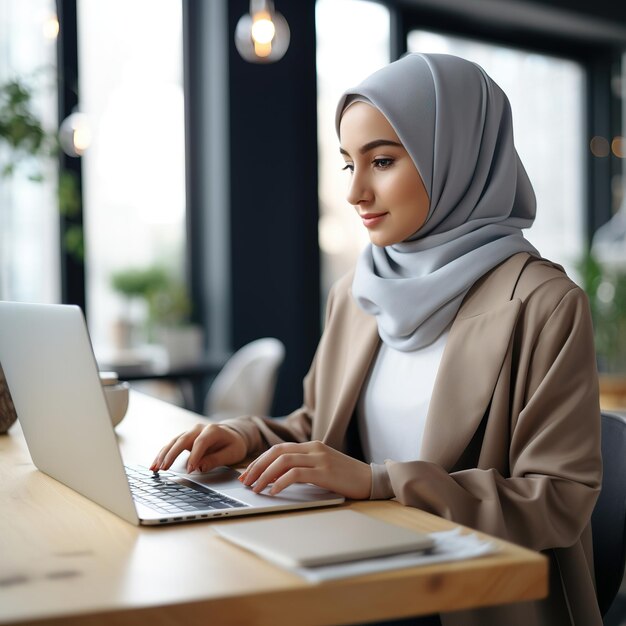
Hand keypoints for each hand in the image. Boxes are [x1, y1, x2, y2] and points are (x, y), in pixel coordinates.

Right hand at [150, 423, 246, 472]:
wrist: (232, 435)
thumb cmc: (233, 445)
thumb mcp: (232, 453)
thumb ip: (216, 460)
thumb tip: (199, 467)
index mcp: (213, 430)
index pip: (201, 442)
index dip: (195, 455)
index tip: (190, 470)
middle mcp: (199, 429)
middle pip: (183, 440)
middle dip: (172, 454)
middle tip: (164, 468)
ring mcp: (190, 433)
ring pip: (174, 442)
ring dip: (163, 455)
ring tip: (155, 468)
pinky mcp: (185, 439)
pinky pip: (172, 445)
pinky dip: (163, 455)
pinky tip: (155, 464)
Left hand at [238, 441, 371, 499]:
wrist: (371, 480)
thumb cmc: (346, 478)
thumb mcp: (322, 469)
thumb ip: (303, 468)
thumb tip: (275, 478)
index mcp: (311, 446)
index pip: (278, 449)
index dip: (260, 461)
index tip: (247, 474)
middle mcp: (313, 449)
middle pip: (276, 452)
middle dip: (257, 467)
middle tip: (245, 481)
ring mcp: (319, 458)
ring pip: (283, 461)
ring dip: (265, 475)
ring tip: (256, 488)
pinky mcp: (324, 472)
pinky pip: (296, 474)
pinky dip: (281, 482)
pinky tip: (274, 492)